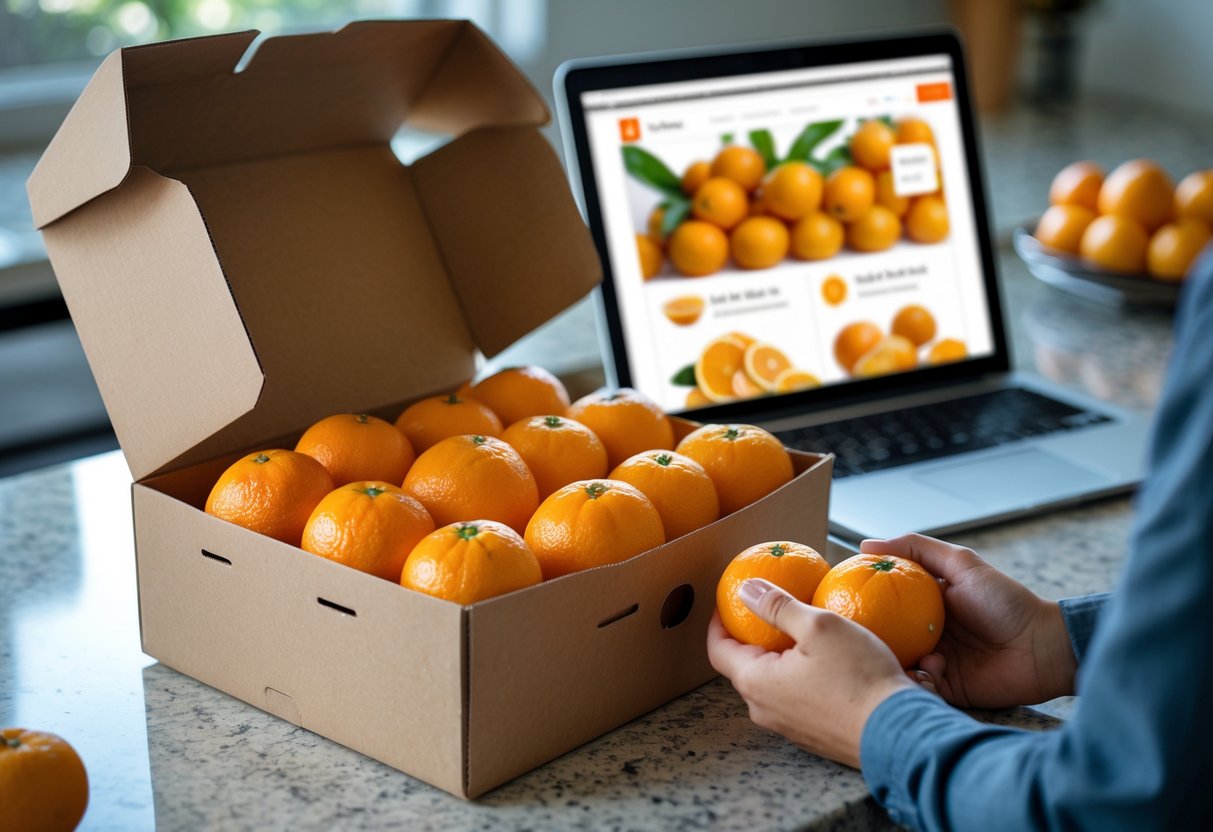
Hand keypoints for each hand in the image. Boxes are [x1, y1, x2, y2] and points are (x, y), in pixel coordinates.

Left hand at [706, 579, 913, 767]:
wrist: (899, 734)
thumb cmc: (858, 677)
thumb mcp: (818, 626)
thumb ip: (777, 606)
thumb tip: (745, 589)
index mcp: (756, 683)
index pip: (718, 650)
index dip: (718, 623)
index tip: (728, 602)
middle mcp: (764, 710)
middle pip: (746, 666)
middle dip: (753, 637)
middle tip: (769, 611)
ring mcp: (789, 726)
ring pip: (774, 682)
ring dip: (780, 656)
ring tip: (800, 632)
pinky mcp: (813, 735)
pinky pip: (797, 698)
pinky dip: (801, 675)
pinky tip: (825, 660)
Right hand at [861, 533, 1076, 708]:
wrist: (1042, 647)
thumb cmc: (1006, 601)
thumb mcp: (961, 563)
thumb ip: (915, 548)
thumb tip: (865, 543)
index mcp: (921, 604)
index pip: (880, 603)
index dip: (860, 605)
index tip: (841, 604)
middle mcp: (921, 633)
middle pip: (881, 637)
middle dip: (869, 640)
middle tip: (861, 638)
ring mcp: (931, 662)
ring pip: (894, 665)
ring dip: (895, 662)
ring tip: (907, 654)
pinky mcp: (944, 689)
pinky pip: (917, 689)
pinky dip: (918, 682)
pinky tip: (933, 669)